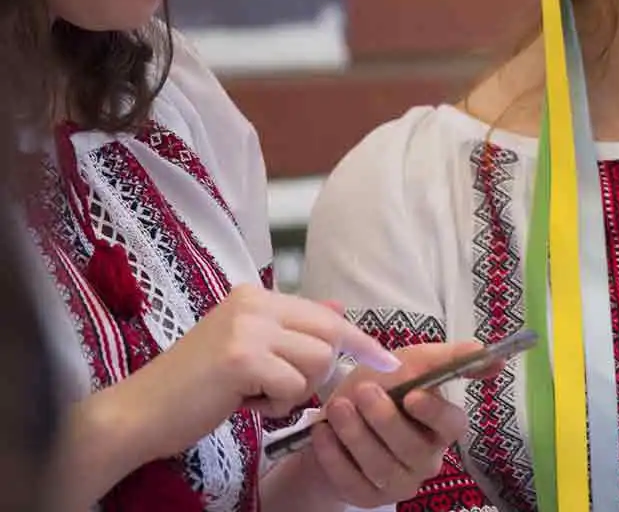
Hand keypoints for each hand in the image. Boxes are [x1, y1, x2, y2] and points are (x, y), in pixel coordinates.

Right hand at [106, 284, 399, 463]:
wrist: (138, 414)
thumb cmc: (195, 389)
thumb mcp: (246, 349)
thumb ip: (290, 330)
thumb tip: (339, 309)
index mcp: (255, 296)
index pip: (326, 315)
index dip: (361, 342)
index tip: (388, 362)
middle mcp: (254, 302)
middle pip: (330, 337)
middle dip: (319, 374)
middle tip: (280, 393)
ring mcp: (248, 326)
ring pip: (317, 363)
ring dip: (293, 393)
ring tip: (254, 395)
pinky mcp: (242, 357)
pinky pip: (294, 387)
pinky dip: (275, 406)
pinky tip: (242, 404)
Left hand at [301, 341, 502, 505]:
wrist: (335, 417)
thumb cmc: (380, 386)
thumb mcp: (411, 362)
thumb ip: (450, 358)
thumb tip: (496, 357)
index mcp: (442, 427)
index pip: (452, 425)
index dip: (434, 412)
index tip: (411, 394)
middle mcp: (426, 459)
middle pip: (413, 449)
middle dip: (385, 419)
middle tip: (362, 391)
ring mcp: (398, 483)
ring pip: (382, 467)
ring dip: (357, 435)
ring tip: (336, 407)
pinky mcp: (368, 498)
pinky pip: (353, 483)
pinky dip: (335, 457)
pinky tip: (323, 433)